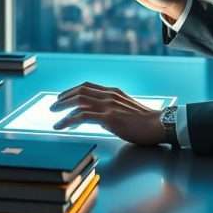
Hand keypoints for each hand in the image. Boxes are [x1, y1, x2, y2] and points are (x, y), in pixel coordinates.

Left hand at [50, 82, 167, 145]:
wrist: (159, 125)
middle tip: (54, 105)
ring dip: (63, 107)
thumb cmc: (146, 122)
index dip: (72, 91)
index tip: (63, 97)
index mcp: (113, 92)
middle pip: (80, 91)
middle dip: (64, 98)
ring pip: (78, 101)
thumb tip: (98, 120)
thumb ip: (111, 112)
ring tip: (54, 115)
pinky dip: (68, 120)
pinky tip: (62, 125)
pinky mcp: (108, 117)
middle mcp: (109, 95)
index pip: (87, 87)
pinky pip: (82, 116)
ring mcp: (108, 105)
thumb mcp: (126, 111)